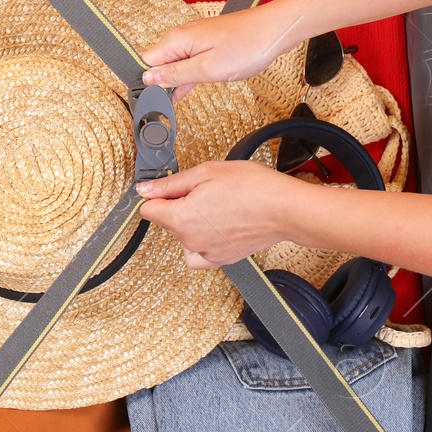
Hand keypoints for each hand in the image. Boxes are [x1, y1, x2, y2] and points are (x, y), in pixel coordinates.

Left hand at [137, 161, 310, 268]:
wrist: (287, 208)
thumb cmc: (253, 187)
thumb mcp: (205, 173)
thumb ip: (169, 184)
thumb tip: (144, 189)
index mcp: (182, 218)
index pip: (148, 210)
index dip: (159, 195)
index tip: (172, 189)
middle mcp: (191, 240)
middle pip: (166, 222)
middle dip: (177, 206)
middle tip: (205, 193)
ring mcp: (206, 252)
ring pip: (182, 237)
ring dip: (190, 223)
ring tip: (214, 208)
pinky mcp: (221, 259)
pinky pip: (197, 254)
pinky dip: (199, 243)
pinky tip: (213, 228)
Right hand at [141, 3, 310, 100]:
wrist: (276, 29)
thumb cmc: (248, 45)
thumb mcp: (207, 68)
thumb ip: (175, 74)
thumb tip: (149, 78)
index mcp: (177, 40)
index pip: (146, 63)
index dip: (149, 82)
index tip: (157, 98)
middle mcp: (182, 35)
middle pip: (159, 62)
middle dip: (162, 82)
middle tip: (170, 102)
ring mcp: (195, 37)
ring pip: (175, 62)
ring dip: (177, 79)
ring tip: (179, 98)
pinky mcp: (208, 40)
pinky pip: (189, 59)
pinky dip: (190, 73)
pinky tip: (190, 85)